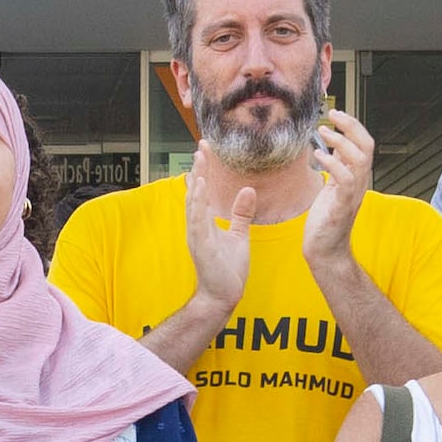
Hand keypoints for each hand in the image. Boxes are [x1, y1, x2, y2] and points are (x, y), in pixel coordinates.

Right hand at [179, 155, 251, 311]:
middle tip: (202, 145)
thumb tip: (248, 191)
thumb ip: (241, 214)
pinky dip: (196, 202)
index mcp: (206, 222)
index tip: (207, 149)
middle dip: (199, 168)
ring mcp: (197, 235)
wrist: (223, 296)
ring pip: (193, 202)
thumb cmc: (228, 270)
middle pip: (196, 191)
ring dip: (196, 180)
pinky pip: (197, 219)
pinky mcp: (200, 245)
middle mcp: (198, 225)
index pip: (204, 191)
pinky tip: (199, 187)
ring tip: (199, 160)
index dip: (204, 170)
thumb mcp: (239, 236)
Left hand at [301, 109, 375, 253]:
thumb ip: (337, 164)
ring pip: (360, 160)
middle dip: (351, 126)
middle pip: (367, 146)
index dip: (353, 126)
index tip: (336, 114)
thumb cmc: (326, 218)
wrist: (325, 250)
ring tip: (323, 132)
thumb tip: (335, 141)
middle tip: (332, 115)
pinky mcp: (342, 206)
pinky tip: (319, 156)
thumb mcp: (332, 185)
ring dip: (342, 142)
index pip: (364, 143)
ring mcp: (353, 194)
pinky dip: (333, 164)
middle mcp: (360, 183)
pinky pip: (345, 180)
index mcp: (357, 176)